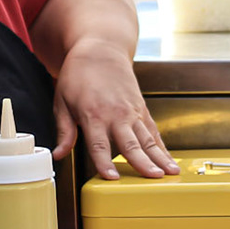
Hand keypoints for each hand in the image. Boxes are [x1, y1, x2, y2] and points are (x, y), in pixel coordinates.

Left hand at [52, 49, 178, 179]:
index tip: (111, 177)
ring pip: (148, 139)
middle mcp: (116, 114)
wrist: (100, 50)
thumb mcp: (62, 101)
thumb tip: (58, 154)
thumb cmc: (78, 75)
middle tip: (153, 178)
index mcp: (93, 114)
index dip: (104, 162)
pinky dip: (162, 147)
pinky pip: (153, 131)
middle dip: (142, 162)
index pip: (98, 144)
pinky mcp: (141, 109)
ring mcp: (131, 112)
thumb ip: (64, 131)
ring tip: (172, 173)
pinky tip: (169, 161)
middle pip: (130, 143)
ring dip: (160, 157)